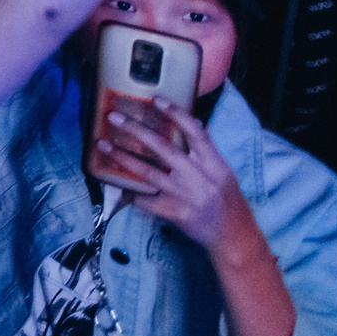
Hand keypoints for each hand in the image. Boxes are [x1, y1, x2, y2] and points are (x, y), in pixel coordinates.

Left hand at [95, 96, 250, 249]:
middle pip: (163, 148)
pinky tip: (120, 188)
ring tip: (103, 146)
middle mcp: (199, 176)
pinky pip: (146, 200)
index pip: (195, 132)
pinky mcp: (174, 212)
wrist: (233, 236)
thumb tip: (190, 123)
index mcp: (214, 163)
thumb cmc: (227, 201)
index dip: (177, 114)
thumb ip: (205, 152)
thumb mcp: (223, 173)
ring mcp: (185, 194)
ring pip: (148, 172)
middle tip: (114, 118)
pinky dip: (131, 194)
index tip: (157, 99)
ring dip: (123, 158)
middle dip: (136, 131)